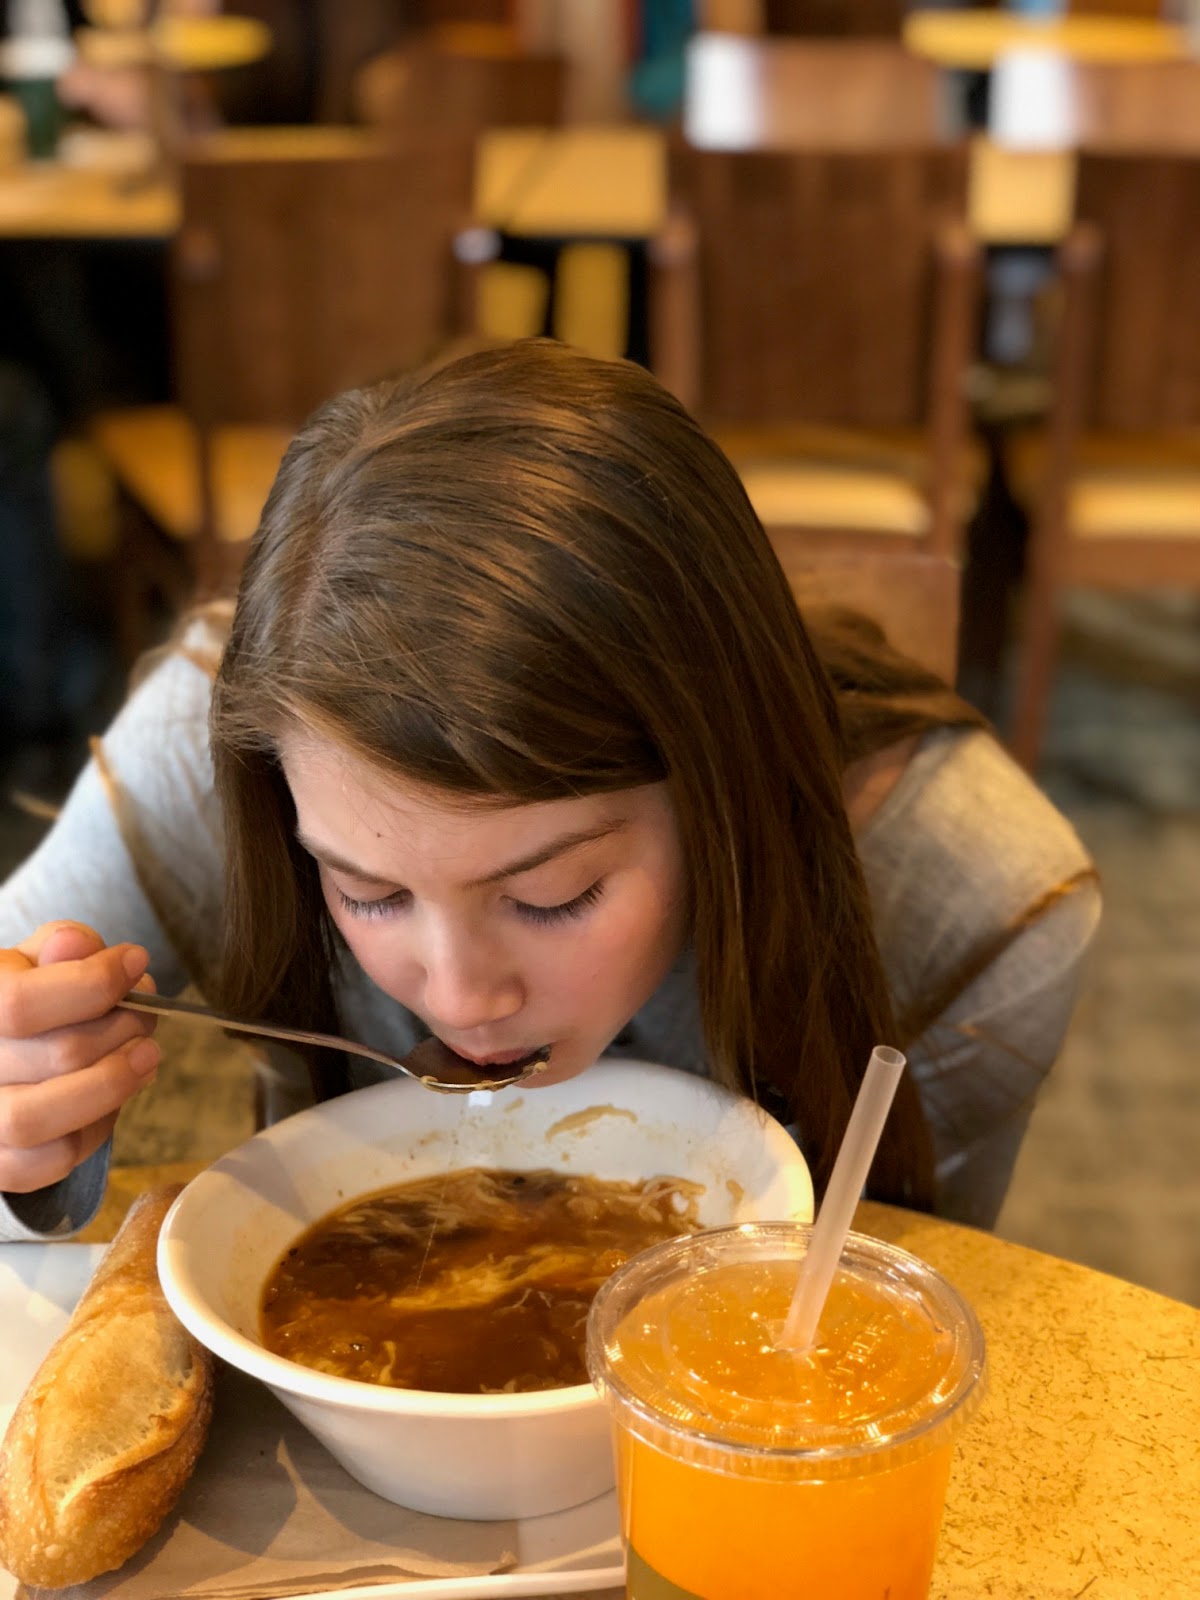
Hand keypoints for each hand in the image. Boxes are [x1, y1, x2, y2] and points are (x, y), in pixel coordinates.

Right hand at [0, 923, 159, 1192]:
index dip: (92, 983)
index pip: (19, 1004)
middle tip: (145, 1012)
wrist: (0, 1055)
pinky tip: (112, 1099)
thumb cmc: (23, 1005)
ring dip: (112, 1083)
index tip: (135, 962)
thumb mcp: (31, 963)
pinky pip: (50, 1161)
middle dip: (120, 1028)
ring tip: (146, 1054)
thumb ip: (57, 949)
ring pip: (40, 1119)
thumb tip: (76, 944)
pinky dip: (93, 1130)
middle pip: (56, 1055)